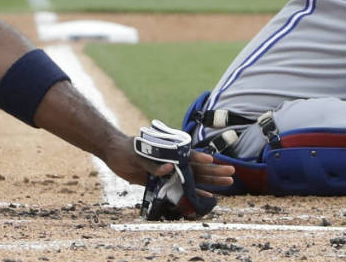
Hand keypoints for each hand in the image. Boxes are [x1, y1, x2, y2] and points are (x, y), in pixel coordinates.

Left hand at [100, 134, 234, 190]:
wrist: (114, 153)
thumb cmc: (126, 148)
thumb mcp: (137, 154)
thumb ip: (152, 163)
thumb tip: (169, 168)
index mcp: (167, 151)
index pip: (187, 155)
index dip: (199, 158)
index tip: (212, 160)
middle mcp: (172, 161)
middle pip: (196, 167)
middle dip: (214, 171)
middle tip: (232, 173)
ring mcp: (169, 172)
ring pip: (194, 178)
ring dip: (210, 182)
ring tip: (228, 183)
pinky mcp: (163, 181)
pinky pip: (182, 188)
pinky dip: (195, 192)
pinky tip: (208, 196)